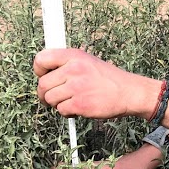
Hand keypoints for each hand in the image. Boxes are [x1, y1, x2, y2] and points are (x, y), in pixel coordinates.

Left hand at [34, 48, 158, 119]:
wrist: (129, 92)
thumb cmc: (107, 79)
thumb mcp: (87, 61)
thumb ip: (66, 64)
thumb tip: (44, 72)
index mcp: (74, 56)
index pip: (41, 59)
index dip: (39, 70)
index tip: (43, 76)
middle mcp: (74, 69)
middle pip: (42, 84)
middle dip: (45, 94)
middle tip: (53, 97)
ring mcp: (77, 87)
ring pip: (50, 99)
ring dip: (57, 104)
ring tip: (71, 101)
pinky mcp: (80, 104)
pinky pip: (61, 110)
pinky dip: (68, 112)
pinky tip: (79, 107)